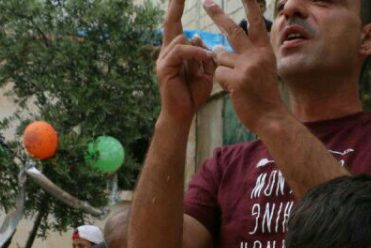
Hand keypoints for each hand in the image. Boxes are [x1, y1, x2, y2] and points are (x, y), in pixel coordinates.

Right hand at [156, 0, 217, 124]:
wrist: (183, 114)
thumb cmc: (194, 94)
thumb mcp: (205, 71)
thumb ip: (203, 54)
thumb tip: (197, 37)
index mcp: (177, 51)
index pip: (176, 24)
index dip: (177, 8)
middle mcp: (167, 52)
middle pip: (170, 23)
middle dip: (175, 6)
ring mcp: (163, 59)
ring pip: (181, 38)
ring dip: (198, 49)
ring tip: (206, 61)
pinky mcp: (164, 67)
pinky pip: (180, 51)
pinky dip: (194, 53)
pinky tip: (203, 58)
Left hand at [204, 0, 286, 134]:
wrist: (270, 117)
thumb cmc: (263, 95)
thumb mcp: (261, 69)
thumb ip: (244, 56)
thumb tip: (217, 47)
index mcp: (264, 50)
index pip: (255, 23)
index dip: (250, 6)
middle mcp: (256, 54)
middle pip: (233, 30)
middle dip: (217, 15)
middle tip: (206, 2)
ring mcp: (247, 66)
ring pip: (220, 58)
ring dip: (223, 69)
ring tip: (238, 83)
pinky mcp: (237, 79)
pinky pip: (219, 74)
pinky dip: (222, 82)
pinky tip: (235, 91)